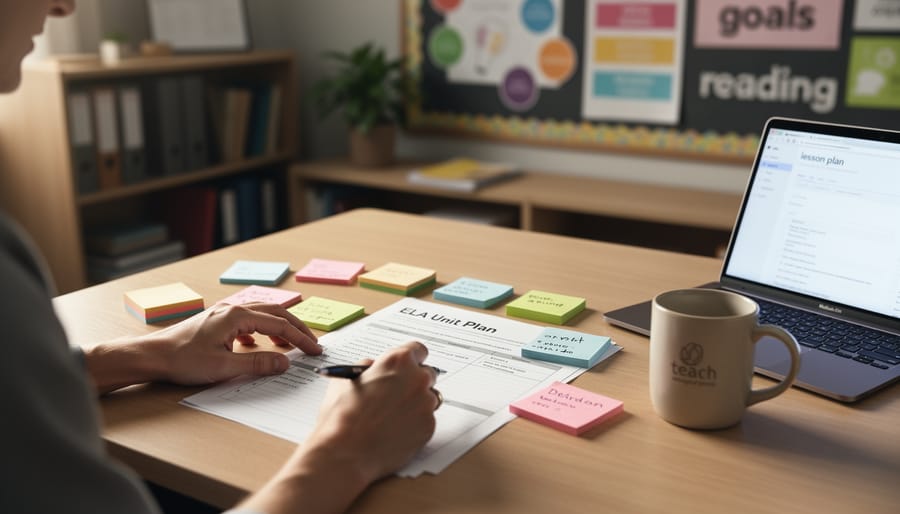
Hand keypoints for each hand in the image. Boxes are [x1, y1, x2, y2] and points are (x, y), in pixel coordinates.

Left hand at [148, 302, 320, 384]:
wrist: (152, 355)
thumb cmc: (183, 360)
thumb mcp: (224, 367)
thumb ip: (258, 363)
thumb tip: (285, 362)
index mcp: (237, 316)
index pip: (279, 325)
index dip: (301, 338)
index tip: (315, 350)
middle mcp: (233, 309)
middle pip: (275, 314)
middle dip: (296, 328)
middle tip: (312, 344)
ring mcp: (224, 314)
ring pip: (262, 315)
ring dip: (280, 328)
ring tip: (292, 343)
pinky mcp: (216, 322)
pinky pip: (248, 322)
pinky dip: (262, 331)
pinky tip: (258, 345)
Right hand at [306, 341, 439, 481]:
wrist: (345, 452)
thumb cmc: (341, 417)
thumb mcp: (346, 380)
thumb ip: (366, 368)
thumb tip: (374, 368)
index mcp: (397, 361)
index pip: (418, 349)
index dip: (410, 359)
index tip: (407, 366)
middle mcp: (417, 379)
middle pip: (427, 373)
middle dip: (414, 382)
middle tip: (397, 394)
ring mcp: (425, 404)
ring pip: (429, 398)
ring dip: (416, 403)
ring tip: (392, 417)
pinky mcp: (429, 427)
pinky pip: (426, 420)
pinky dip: (415, 424)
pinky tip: (394, 431)